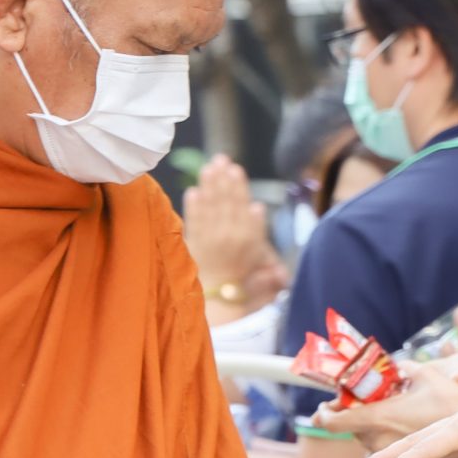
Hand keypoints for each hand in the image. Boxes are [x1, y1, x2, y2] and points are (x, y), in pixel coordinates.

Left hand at [185, 155, 281, 297]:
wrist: (221, 299)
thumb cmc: (246, 278)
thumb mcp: (264, 259)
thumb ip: (260, 230)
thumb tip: (258, 207)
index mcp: (249, 239)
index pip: (243, 206)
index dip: (238, 186)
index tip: (235, 169)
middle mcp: (230, 236)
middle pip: (226, 201)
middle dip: (223, 179)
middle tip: (220, 159)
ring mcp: (211, 239)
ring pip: (210, 206)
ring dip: (209, 185)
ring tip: (208, 167)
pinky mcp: (195, 242)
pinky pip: (194, 219)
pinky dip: (193, 205)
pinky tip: (193, 190)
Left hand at [311, 360, 457, 449]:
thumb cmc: (455, 402)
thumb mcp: (428, 375)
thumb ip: (406, 368)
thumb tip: (399, 365)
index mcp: (379, 416)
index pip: (333, 420)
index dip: (325, 413)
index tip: (329, 406)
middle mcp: (379, 439)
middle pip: (352, 432)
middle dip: (356, 418)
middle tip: (368, 404)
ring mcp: (394, 457)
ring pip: (369, 445)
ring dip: (373, 433)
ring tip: (390, 420)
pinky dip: (390, 455)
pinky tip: (401, 445)